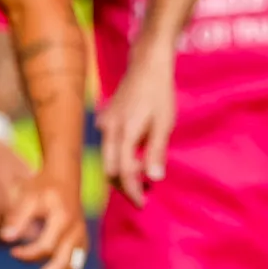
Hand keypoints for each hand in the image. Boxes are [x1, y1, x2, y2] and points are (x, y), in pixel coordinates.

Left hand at [0, 166, 87, 268]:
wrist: (64, 178)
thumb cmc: (42, 187)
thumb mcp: (27, 196)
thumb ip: (16, 218)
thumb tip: (4, 239)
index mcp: (62, 219)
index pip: (46, 247)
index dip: (28, 254)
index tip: (12, 252)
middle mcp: (75, 232)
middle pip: (63, 265)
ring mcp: (81, 240)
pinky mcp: (81, 245)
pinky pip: (73, 268)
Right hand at [100, 50, 175, 205]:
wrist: (146, 64)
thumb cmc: (159, 93)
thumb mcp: (164, 123)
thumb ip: (156, 151)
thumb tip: (154, 178)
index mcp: (124, 133)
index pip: (124, 172)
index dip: (133, 191)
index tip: (143, 203)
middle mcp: (108, 131)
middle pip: (110, 169)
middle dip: (124, 186)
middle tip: (141, 196)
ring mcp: (104, 124)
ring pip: (106, 158)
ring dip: (121, 172)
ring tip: (139, 179)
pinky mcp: (104, 119)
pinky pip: (107, 146)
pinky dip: (118, 157)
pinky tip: (132, 157)